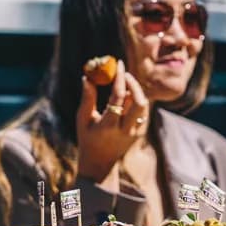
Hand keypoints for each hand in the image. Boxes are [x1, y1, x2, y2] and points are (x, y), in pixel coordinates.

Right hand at [76, 60, 150, 184]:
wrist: (100, 162)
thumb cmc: (87, 137)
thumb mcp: (83, 119)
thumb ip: (87, 99)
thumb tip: (88, 77)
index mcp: (108, 126)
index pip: (118, 97)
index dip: (119, 78)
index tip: (118, 64)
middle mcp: (125, 130)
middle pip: (138, 101)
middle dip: (133, 84)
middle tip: (125, 73)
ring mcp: (134, 133)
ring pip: (143, 106)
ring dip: (136, 91)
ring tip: (125, 84)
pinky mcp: (140, 133)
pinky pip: (142, 112)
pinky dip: (137, 100)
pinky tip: (127, 96)